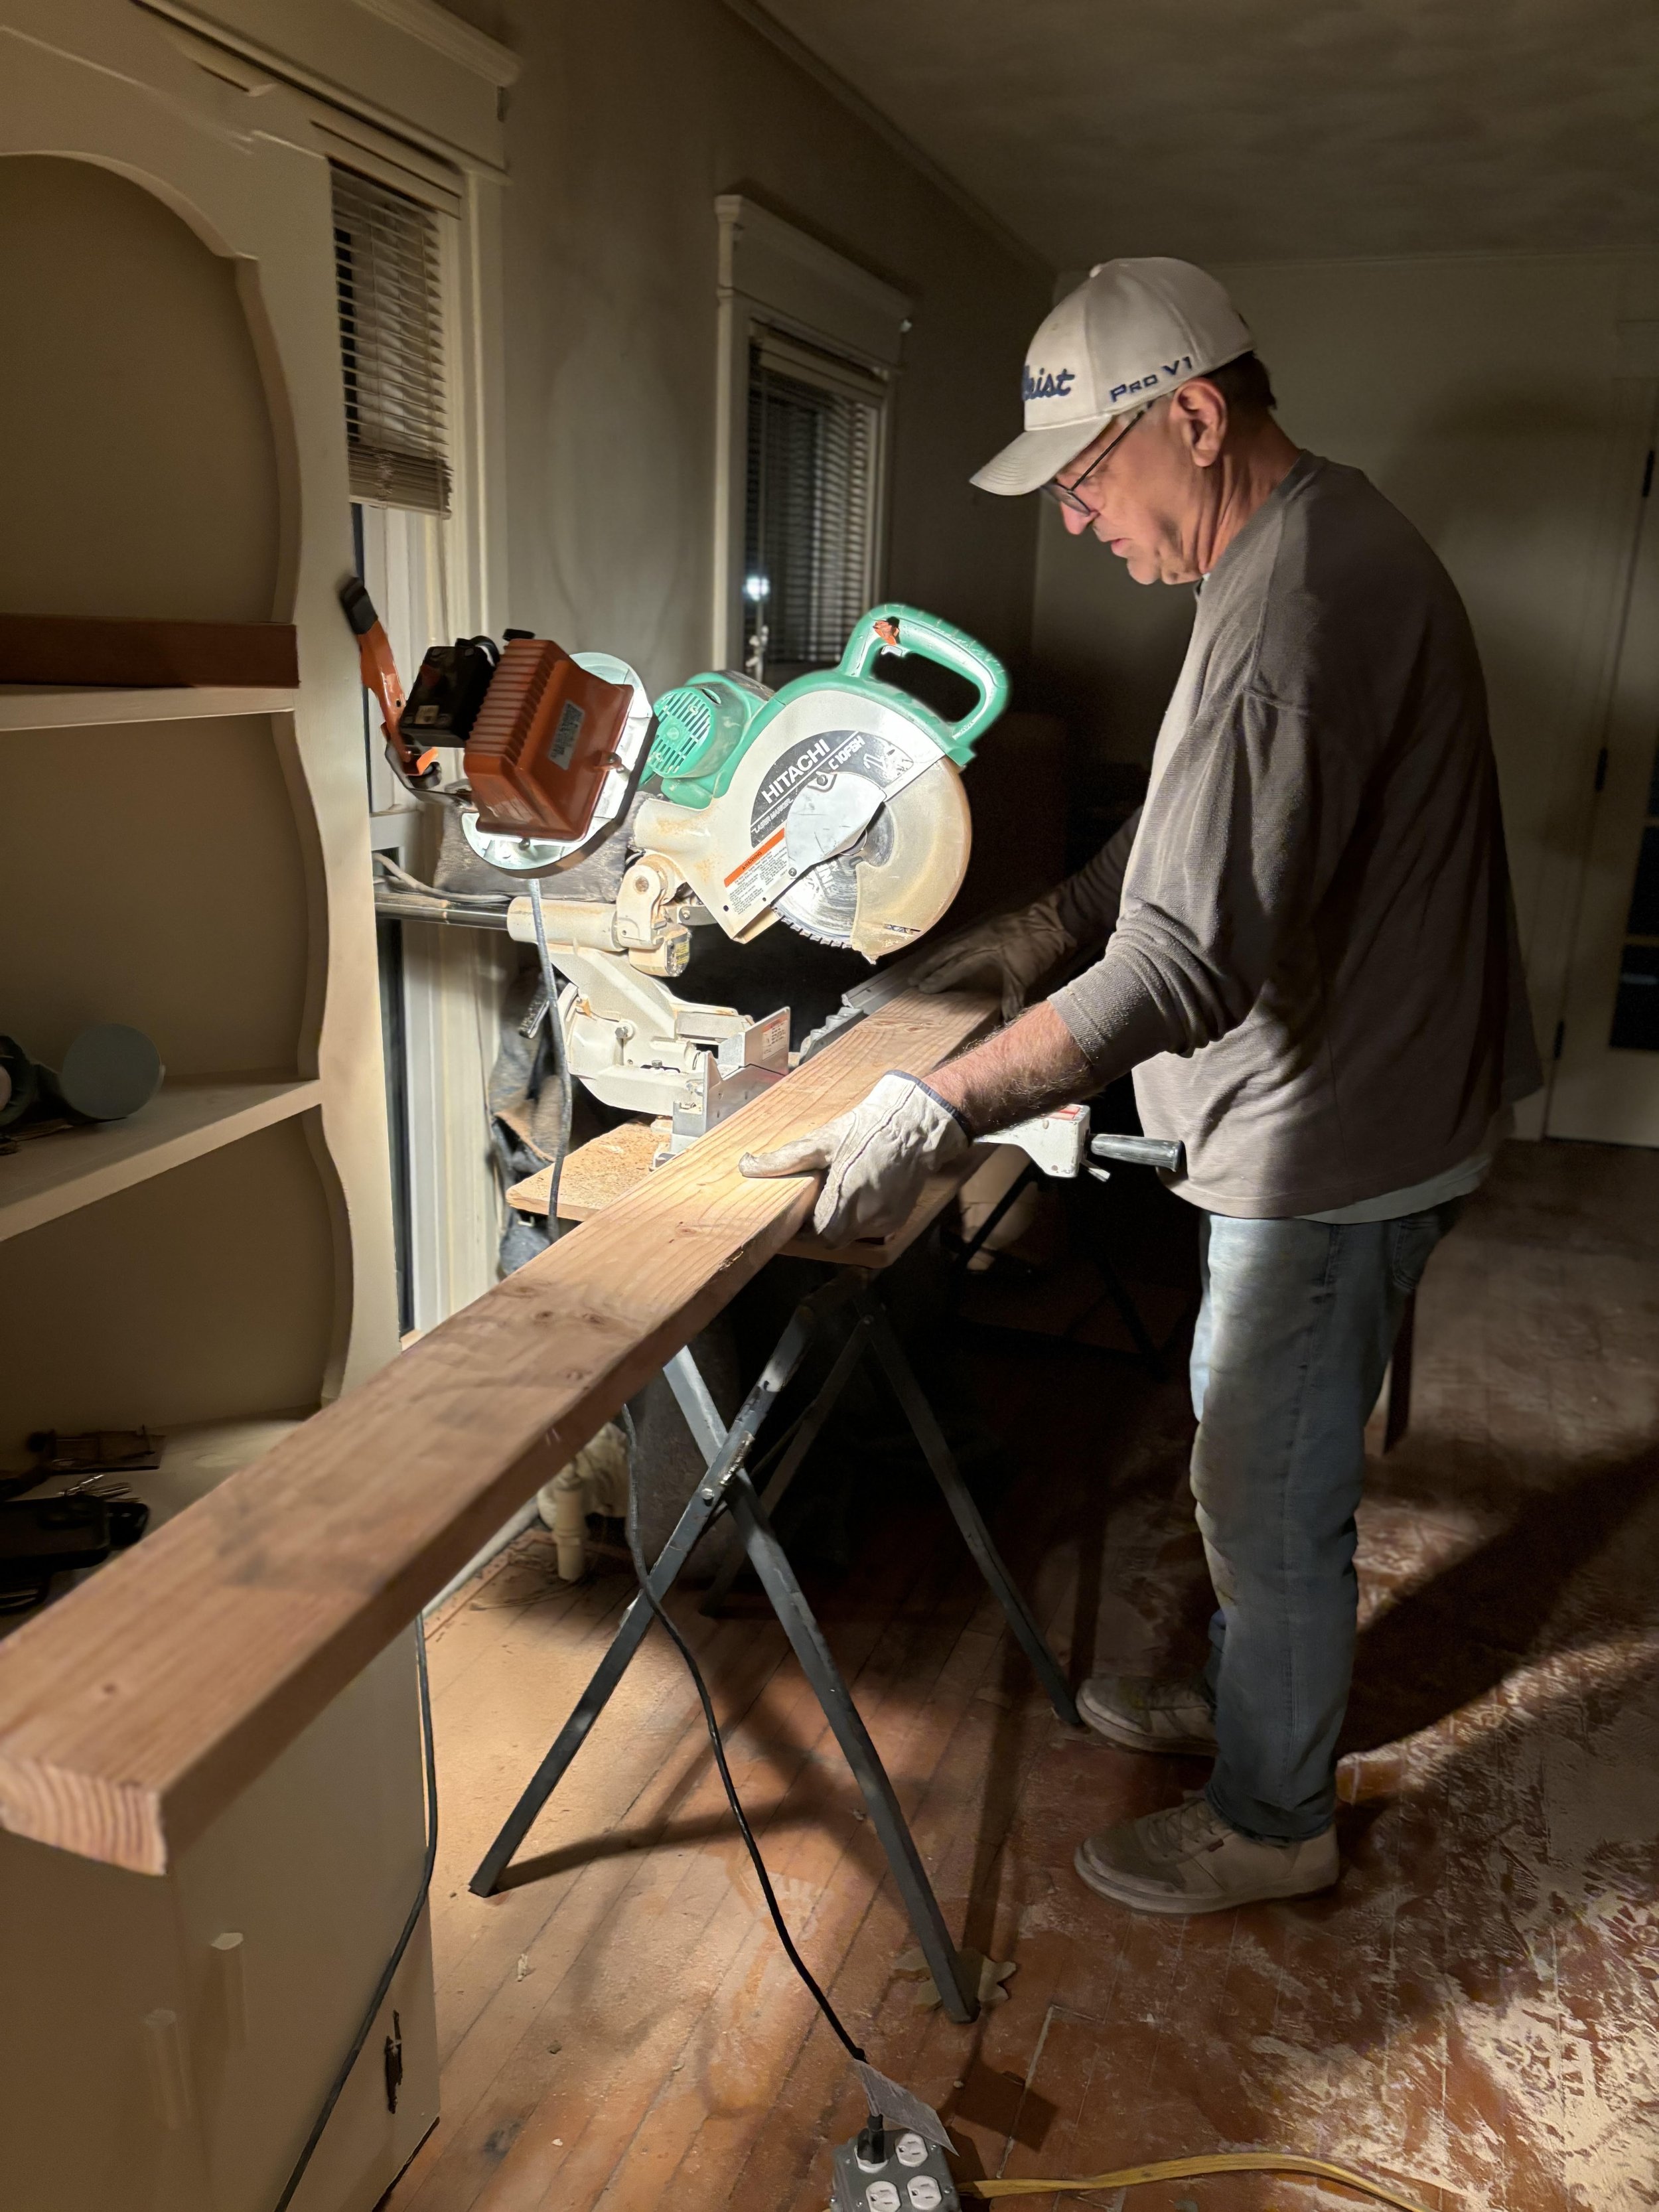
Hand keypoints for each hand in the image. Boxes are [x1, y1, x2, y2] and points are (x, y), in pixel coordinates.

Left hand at [739, 1072, 968, 1244]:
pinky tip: (860, 1192)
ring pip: (853, 1234)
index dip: (803, 1230)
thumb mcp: (823, 1140)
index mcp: (846, 1199)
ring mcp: (886, 1220)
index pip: (817, 1236)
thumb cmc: (868, 1130)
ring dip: (841, 1221)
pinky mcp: (899, 1218)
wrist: (917, 1124)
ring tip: (838, 1193)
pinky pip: (872, 1227)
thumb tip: (747, 1166)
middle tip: (813, 1203)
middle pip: (834, 1238)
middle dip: (820, 1226)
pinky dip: (861, 1216)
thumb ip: (785, 1159)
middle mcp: (868, 1217)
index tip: (794, 1217)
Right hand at [909, 892, 1072, 1020]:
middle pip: (946, 954)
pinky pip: (964, 937)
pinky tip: (952, 950)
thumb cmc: (1039, 947)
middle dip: (929, 967)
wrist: (1054, 919)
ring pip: (954, 944)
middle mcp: (977, 939)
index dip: (937, 979)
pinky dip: (953, 946)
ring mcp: (984, 930)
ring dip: (938, 956)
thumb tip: (1005, 1022)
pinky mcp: (992, 926)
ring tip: (924, 965)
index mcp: (982, 951)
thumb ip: (1011, 999)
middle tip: (912, 978)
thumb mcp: (1025, 976)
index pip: (953, 967)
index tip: (922, 988)